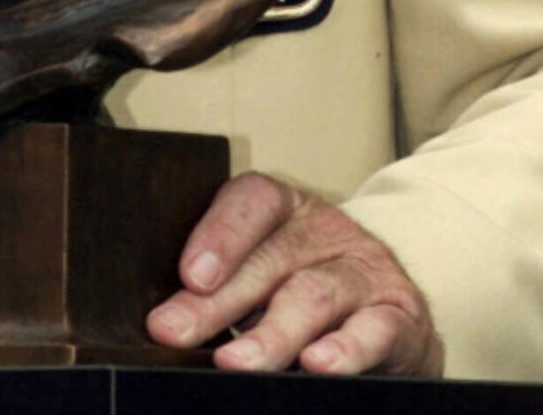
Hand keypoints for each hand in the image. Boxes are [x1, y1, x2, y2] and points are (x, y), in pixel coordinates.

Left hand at [146, 172, 442, 375]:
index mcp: (287, 209)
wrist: (395, 315)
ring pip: (314, 295)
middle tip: (177, 330)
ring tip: (235, 363)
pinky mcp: (400, 316)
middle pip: (271, 258)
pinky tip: (317, 365)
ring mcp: (365, 270)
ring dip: (271, 333)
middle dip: (219, 300)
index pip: (253, 200)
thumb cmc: (306, 291)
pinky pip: (375, 330)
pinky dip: (345, 350)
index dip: (220, 232)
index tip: (188, 275)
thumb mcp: (266, 275)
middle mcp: (326, 231)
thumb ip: (222, 287)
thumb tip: (165, 321)